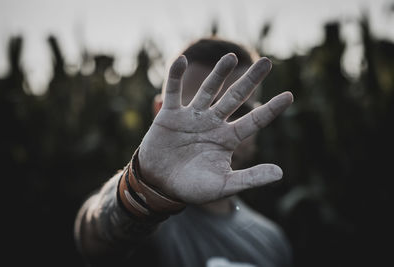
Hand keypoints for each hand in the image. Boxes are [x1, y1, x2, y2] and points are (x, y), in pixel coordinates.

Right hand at [138, 53, 292, 203]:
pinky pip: (173, 92)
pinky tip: (182, 60)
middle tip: (267, 62)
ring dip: (218, 73)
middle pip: (235, 97)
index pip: (254, 121)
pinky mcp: (170, 115)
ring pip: (208, 90)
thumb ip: (249, 178)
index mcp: (227, 139)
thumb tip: (280, 173)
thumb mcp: (223, 185)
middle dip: (250, 81)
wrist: (160, 185)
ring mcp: (192, 117)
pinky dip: (176, 76)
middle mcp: (213, 123)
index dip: (271, 109)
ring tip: (230, 57)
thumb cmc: (192, 187)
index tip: (289, 96)